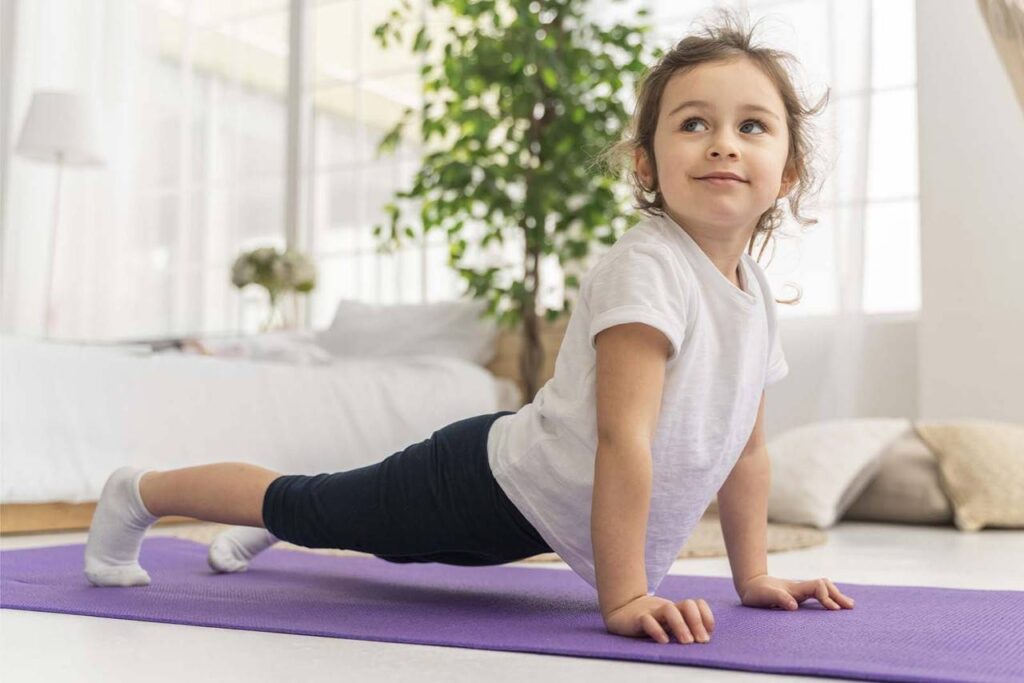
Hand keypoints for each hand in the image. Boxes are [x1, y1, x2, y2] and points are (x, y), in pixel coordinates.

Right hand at [604, 594, 714, 643]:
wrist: (622, 611)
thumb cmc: (651, 620)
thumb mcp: (669, 623)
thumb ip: (684, 627)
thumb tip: (704, 639)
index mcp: (677, 609)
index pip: (697, 604)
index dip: (706, 616)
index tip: (708, 633)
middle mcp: (667, 608)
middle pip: (687, 605)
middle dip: (697, 622)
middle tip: (700, 641)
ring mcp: (652, 612)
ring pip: (670, 610)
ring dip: (681, 626)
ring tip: (686, 642)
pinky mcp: (637, 619)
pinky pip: (648, 621)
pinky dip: (657, 630)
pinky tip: (664, 641)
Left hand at [739, 574, 854, 610]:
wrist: (750, 584)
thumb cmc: (756, 593)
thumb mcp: (763, 597)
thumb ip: (778, 599)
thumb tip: (794, 606)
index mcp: (795, 588)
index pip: (818, 587)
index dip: (827, 597)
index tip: (833, 610)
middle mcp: (800, 588)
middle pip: (825, 585)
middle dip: (838, 595)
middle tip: (850, 608)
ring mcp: (801, 591)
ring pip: (823, 588)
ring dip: (836, 595)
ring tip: (849, 606)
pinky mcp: (799, 595)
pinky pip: (819, 593)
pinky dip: (829, 597)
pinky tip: (835, 605)